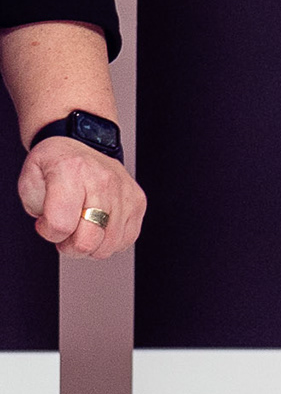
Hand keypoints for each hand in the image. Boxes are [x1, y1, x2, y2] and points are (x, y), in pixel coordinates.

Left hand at [18, 130, 143, 259]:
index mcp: (71, 171)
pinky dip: (109, 240)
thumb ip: (37, 210)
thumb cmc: (54, 164)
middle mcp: (102, 181)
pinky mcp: (138, 202)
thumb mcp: (29, 181)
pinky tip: (98, 227)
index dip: (48, 233)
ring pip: (108, 245)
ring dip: (91, 245)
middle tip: (64, 234)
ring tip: (81, 228)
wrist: (80, 146)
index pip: (60, 225)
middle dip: (70, 247)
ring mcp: (124, 193)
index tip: (45, 224)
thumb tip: (56, 231)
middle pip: (88, 241)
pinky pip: (127, 239)